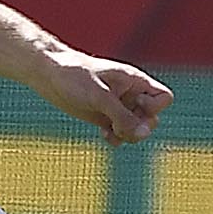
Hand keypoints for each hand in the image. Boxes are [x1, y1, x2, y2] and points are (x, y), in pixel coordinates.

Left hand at [37, 48, 172, 143]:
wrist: (48, 74)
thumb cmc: (74, 76)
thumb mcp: (100, 97)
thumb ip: (123, 116)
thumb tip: (145, 134)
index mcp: (135, 81)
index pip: (164, 98)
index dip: (154, 107)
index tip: (134, 104)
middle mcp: (130, 94)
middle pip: (152, 118)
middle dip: (139, 127)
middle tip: (118, 126)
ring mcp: (117, 106)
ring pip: (137, 129)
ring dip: (128, 135)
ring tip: (110, 132)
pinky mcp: (104, 117)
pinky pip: (121, 133)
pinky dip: (117, 138)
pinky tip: (104, 135)